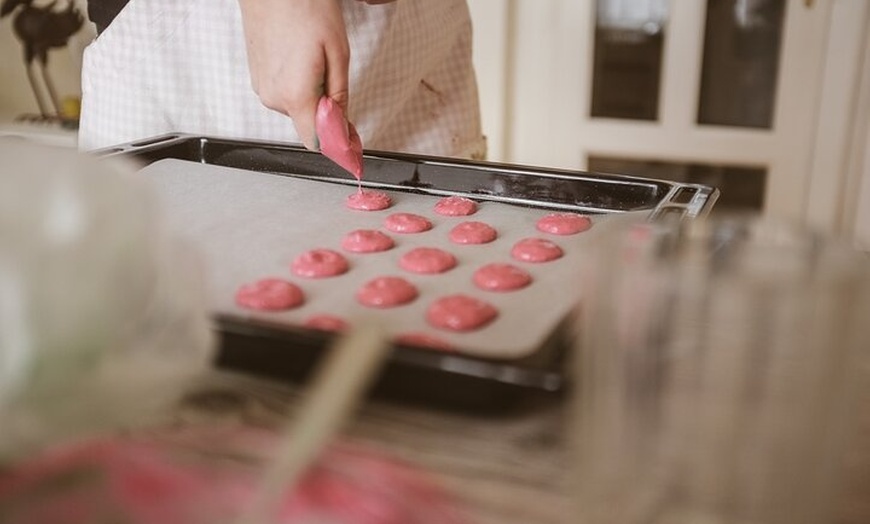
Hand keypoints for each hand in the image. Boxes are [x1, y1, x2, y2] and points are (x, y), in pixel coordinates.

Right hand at [238, 0, 349, 149]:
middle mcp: (273, 97)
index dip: (338, 144)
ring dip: (312, 94)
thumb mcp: (338, 53)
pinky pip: (284, 93)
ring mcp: (262, 87)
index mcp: (295, 95)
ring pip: (297, 108)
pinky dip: (298, 84)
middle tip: (336, 77)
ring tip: (315, 59)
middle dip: (327, 112)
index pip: (317, 142)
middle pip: (309, 124)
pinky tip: (302, 58)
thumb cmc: (305, 7)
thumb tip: (343, 130)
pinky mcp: (257, 77)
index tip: (354, 144)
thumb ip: (340, 97)